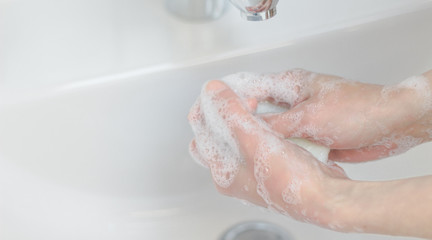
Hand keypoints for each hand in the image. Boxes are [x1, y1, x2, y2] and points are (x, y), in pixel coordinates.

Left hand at [188, 80, 348, 227]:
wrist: (325, 196)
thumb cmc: (291, 180)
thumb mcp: (254, 140)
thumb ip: (231, 113)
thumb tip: (212, 91)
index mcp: (223, 172)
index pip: (201, 134)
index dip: (209, 108)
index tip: (221, 91)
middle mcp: (235, 173)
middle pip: (218, 134)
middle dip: (225, 111)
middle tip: (237, 96)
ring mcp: (254, 169)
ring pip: (238, 135)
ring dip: (243, 116)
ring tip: (253, 103)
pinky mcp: (272, 164)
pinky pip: (258, 139)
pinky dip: (260, 125)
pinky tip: (269, 117)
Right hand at [223, 69, 431, 161]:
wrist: (390, 127)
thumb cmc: (357, 110)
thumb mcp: (309, 117)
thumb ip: (277, 124)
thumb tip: (249, 128)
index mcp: (291, 85)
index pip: (251, 89)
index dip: (231, 102)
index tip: (215, 116)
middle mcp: (293, 102)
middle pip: (259, 113)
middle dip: (244, 126)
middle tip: (225, 139)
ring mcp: (301, 120)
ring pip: (272, 132)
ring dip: (264, 142)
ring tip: (243, 154)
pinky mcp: (310, 137)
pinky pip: (288, 146)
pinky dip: (281, 153)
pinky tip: (271, 161)